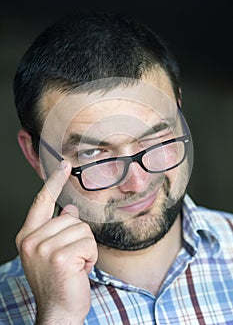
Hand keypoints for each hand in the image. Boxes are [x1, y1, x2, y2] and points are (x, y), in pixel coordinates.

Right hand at [16, 160, 97, 324]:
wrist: (59, 311)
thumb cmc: (58, 281)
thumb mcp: (52, 251)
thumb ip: (57, 227)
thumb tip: (68, 209)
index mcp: (27, 236)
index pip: (42, 201)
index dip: (54, 181)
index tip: (64, 165)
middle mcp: (31, 240)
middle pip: (71, 217)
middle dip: (78, 238)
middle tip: (71, 259)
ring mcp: (43, 248)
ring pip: (82, 229)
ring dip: (85, 248)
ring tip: (75, 264)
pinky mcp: (60, 256)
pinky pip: (88, 242)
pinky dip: (90, 257)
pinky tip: (80, 270)